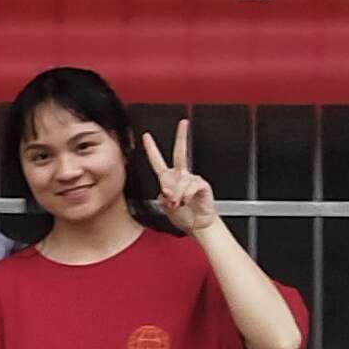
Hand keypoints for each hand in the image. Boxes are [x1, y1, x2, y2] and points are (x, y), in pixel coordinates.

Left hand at [143, 120, 218, 234]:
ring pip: (180, 181)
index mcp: (169, 179)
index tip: (146, 136)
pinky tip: (187, 201)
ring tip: (178, 205)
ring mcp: (192, 179)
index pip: (157, 161)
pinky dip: (186, 196)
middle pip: (180, 153)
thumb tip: (168, 190)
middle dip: (182, 137)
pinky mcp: (202, 185)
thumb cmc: (182, 215)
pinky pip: (191, 187)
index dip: (151, 148)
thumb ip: (164, 195)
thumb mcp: (165, 205)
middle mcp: (181, 176)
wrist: (197, 225)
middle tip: (183, 124)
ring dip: (177, 196)